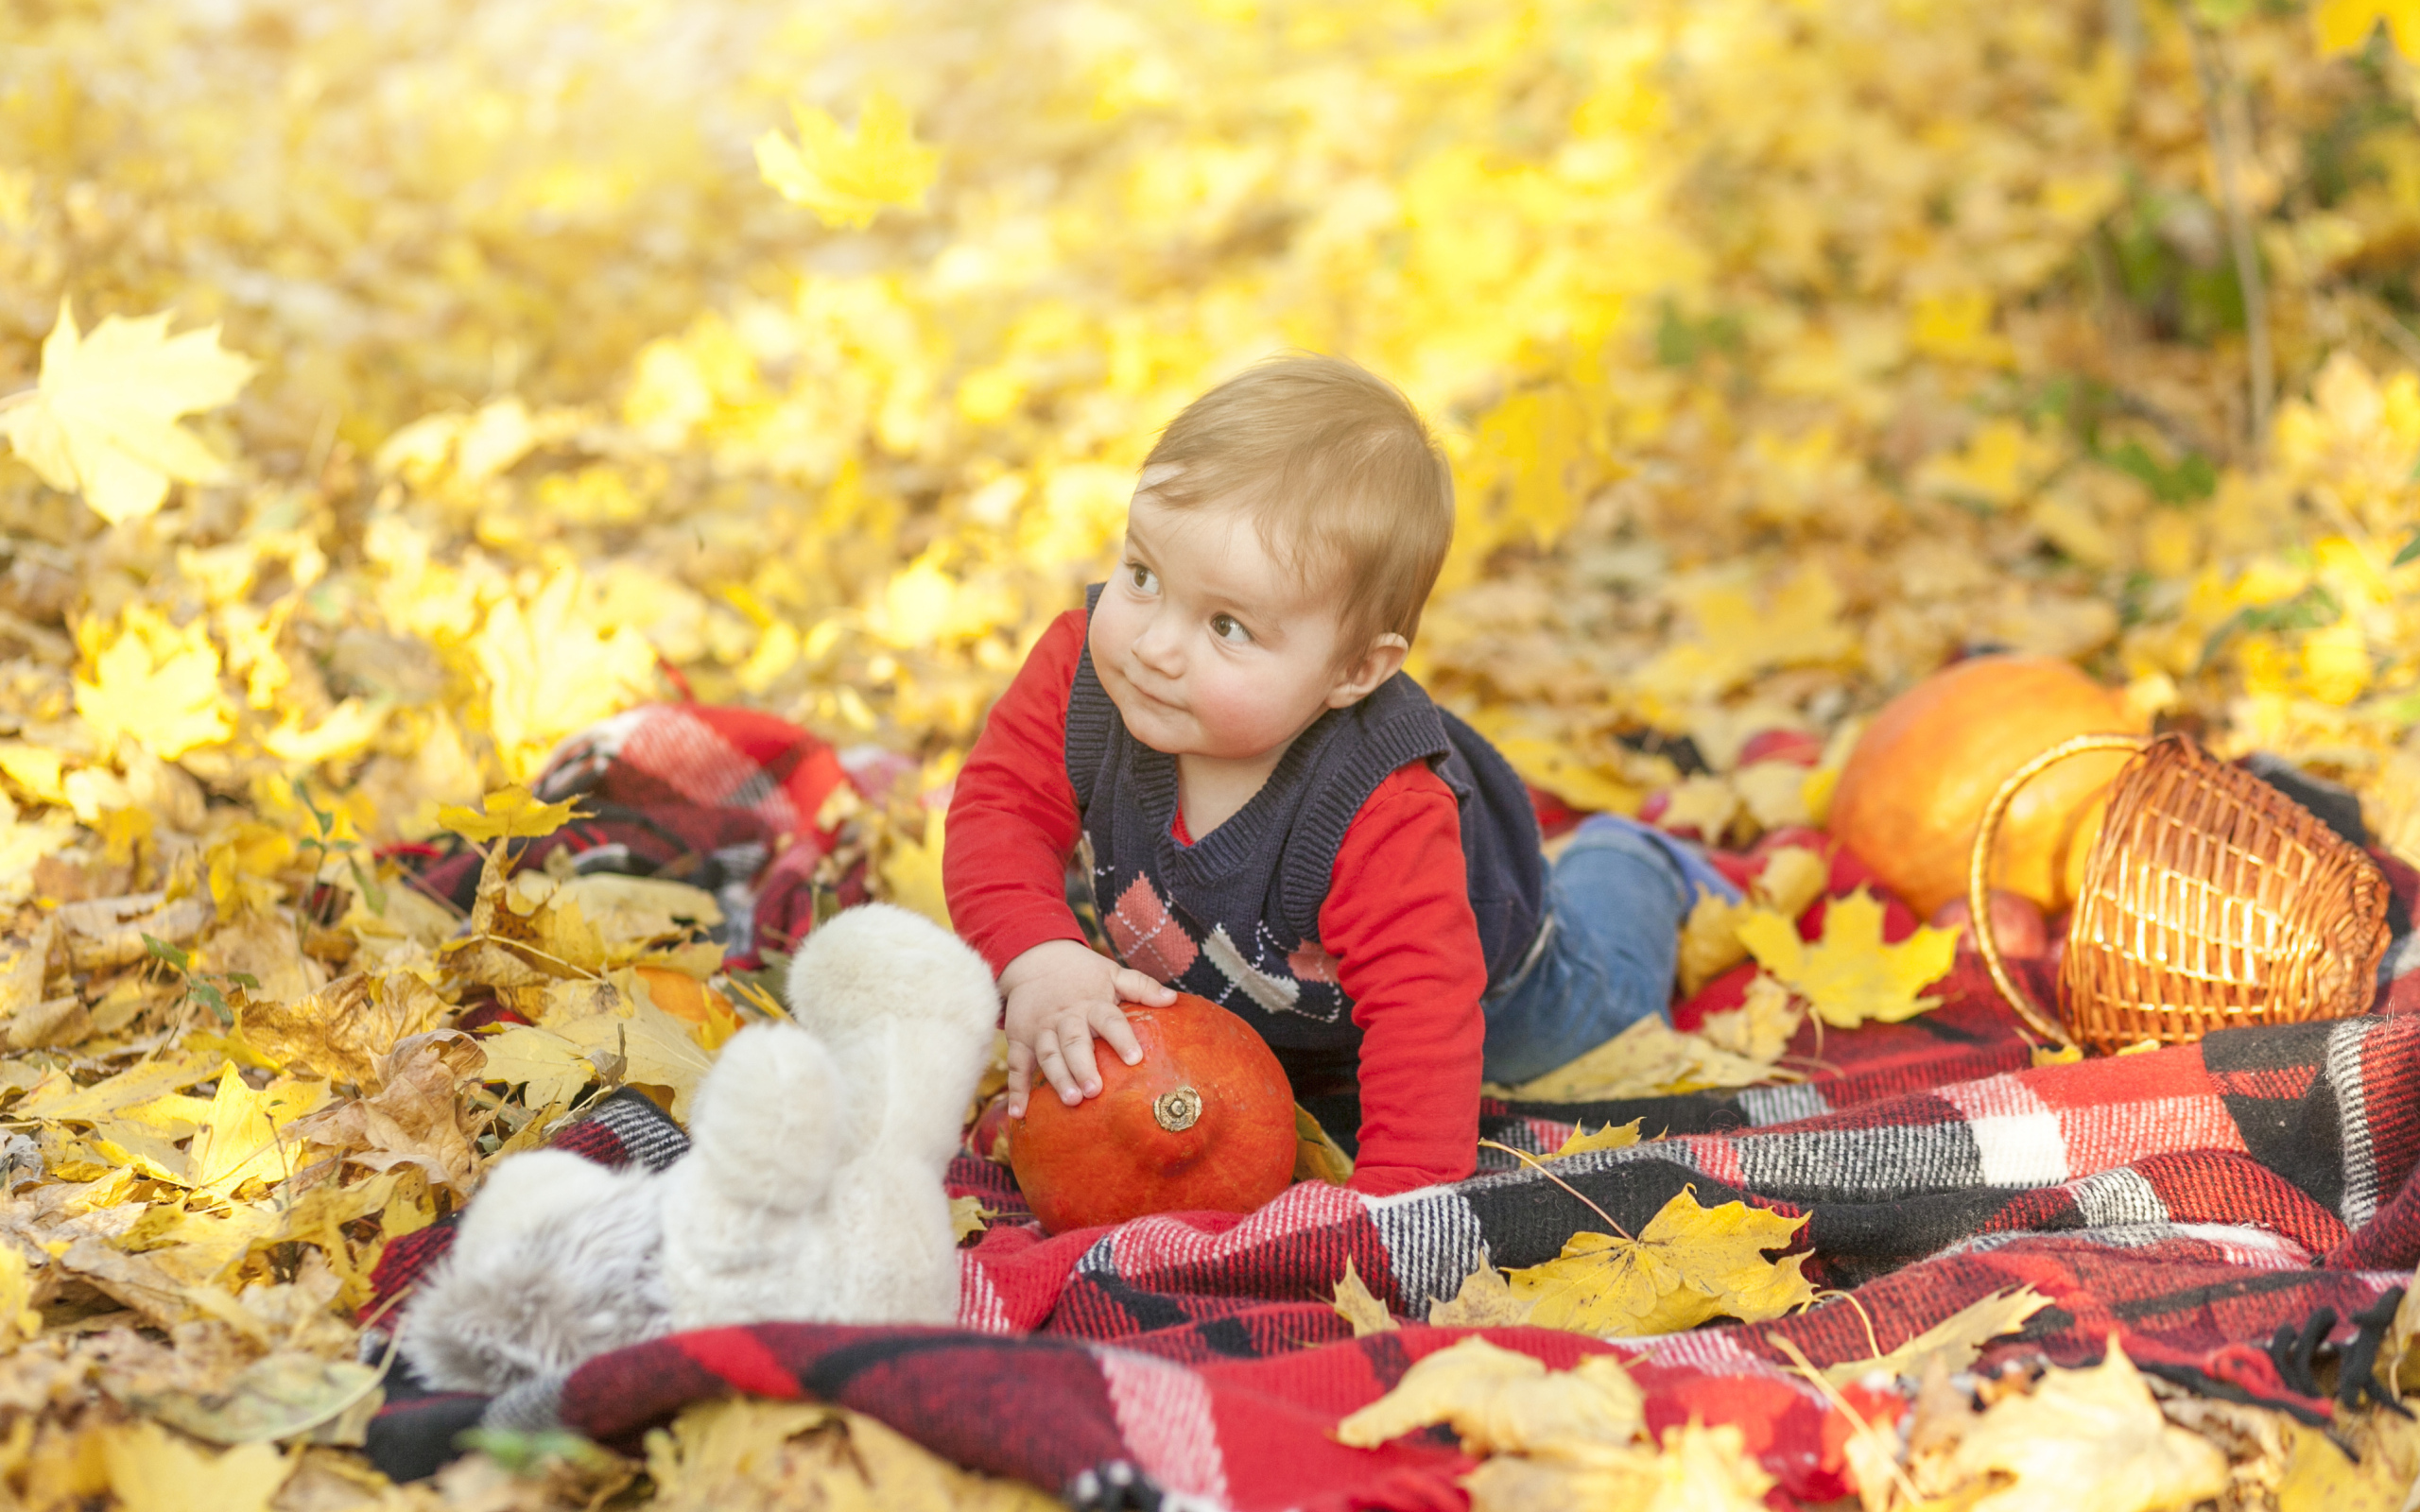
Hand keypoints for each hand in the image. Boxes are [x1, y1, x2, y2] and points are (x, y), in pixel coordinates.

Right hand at [998, 939, 1173, 1114]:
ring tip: (1071, 1100)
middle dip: (1083, 1066)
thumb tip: (1173, 999)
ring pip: (1048, 1054)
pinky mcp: (1019, 1039)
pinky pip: (1016, 1065)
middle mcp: (1066, 1018)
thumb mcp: (1112, 973)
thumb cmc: (1083, 973)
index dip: (1121, 1038)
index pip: (1109, 1020)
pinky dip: (1016, 1089)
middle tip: (1094, 1090)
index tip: (1134, 1058)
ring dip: (1058, 1077)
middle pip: (1074, 1042)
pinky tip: (1019, 1113)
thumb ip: (1141, 986)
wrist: (1037, 958)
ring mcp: (1041, 1029)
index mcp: (1093, 1004)